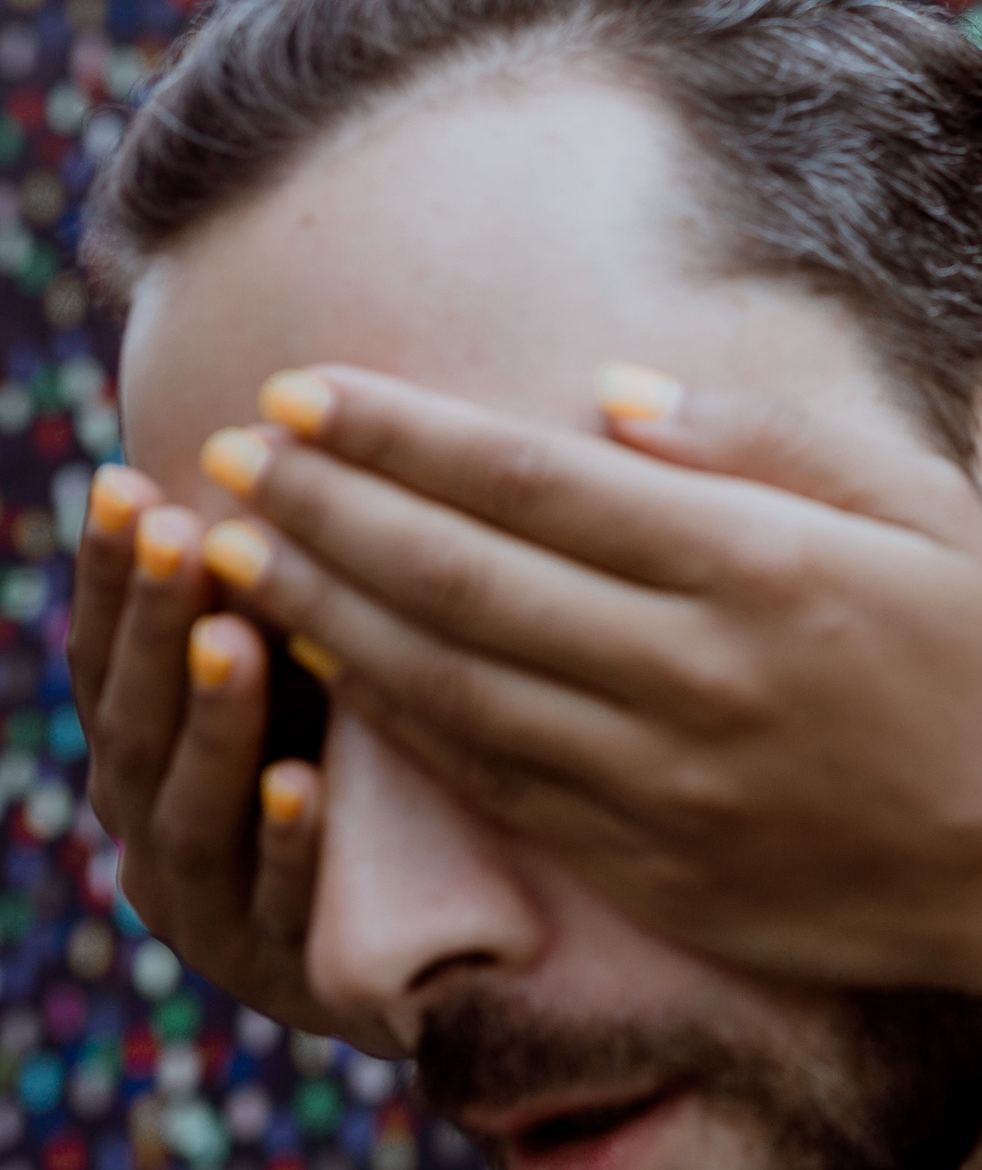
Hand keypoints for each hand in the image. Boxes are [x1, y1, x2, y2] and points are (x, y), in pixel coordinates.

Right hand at [67, 467, 394, 1052]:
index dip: (115, 578)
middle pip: (138, 721)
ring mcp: (218, 910)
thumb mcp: (323, 680)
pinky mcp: (294, 978)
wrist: (440, 952)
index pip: (113, 656)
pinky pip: (288, 908)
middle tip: (181, 530)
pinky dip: (291, 845)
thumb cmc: (370, 775)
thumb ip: (298, 596)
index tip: (128, 483)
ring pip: (194, 809)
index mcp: (155, 753)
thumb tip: (300, 432)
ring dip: (217, 720)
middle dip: (156, 624)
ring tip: (236, 639)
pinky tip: (307, 784)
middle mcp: (162, 828)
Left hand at [194, 363, 981, 993]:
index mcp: (768, 567)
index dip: (407, 434)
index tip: (310, 387)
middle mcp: (700, 675)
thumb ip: (775, 437)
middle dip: (330, 506)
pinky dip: (390, 718)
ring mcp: (665, 782)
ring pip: (451, 686)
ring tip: (237, 547)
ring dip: (325, 609)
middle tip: (233, 448)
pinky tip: (331, 662)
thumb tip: (610, 397)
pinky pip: (486, 783)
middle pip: (467, 577)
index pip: (539, 483)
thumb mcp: (928, 508)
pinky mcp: (646, 863)